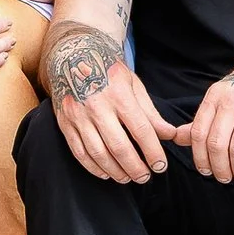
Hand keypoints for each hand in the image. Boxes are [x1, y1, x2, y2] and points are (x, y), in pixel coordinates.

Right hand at [47, 28, 177, 183]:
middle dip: (135, 167)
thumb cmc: (109, 71)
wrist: (73, 56)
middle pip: (119, 146)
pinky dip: (93, 167)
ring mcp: (78, 115)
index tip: (161, 166)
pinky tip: (106, 174)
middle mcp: (97, 106)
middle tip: (145, 177)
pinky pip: (79, 152)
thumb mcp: (133, 85)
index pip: (140, 130)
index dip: (153, 152)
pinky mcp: (65, 123)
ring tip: (128, 178)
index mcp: (119, 94)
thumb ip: (150, 112)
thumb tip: (169, 135)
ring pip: (98, 153)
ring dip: (115, 171)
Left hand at [175, 50, 233, 182]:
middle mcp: (232, 99)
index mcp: (215, 95)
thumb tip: (177, 138)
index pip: (198, 132)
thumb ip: (202, 119)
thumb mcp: (223, 97)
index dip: (199, 157)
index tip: (205, 170)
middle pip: (216, 144)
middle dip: (219, 168)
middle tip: (224, 178)